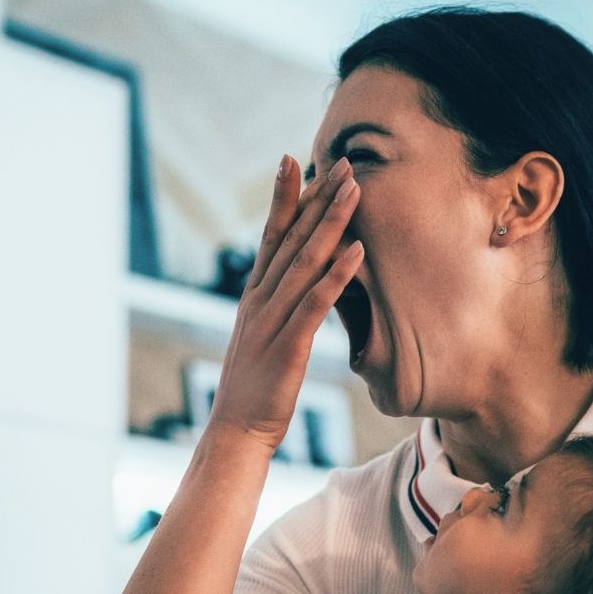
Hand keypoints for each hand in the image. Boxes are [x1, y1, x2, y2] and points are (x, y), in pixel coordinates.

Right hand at [208, 155, 362, 453]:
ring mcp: (272, 321)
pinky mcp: (289, 346)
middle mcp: (259, 301)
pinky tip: (356, 251)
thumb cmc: (255, 391)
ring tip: (353, 190)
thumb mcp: (264, 341)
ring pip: (305, 262)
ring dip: (331, 223)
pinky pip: (316, 304)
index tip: (294, 160)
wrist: (237, 432)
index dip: (283, 198)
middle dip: (315, 198)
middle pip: (290, 239)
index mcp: (254, 298)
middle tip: (339, 162)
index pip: (269, 237)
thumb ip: (278, 312)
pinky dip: (337, 275)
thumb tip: (297, 293)